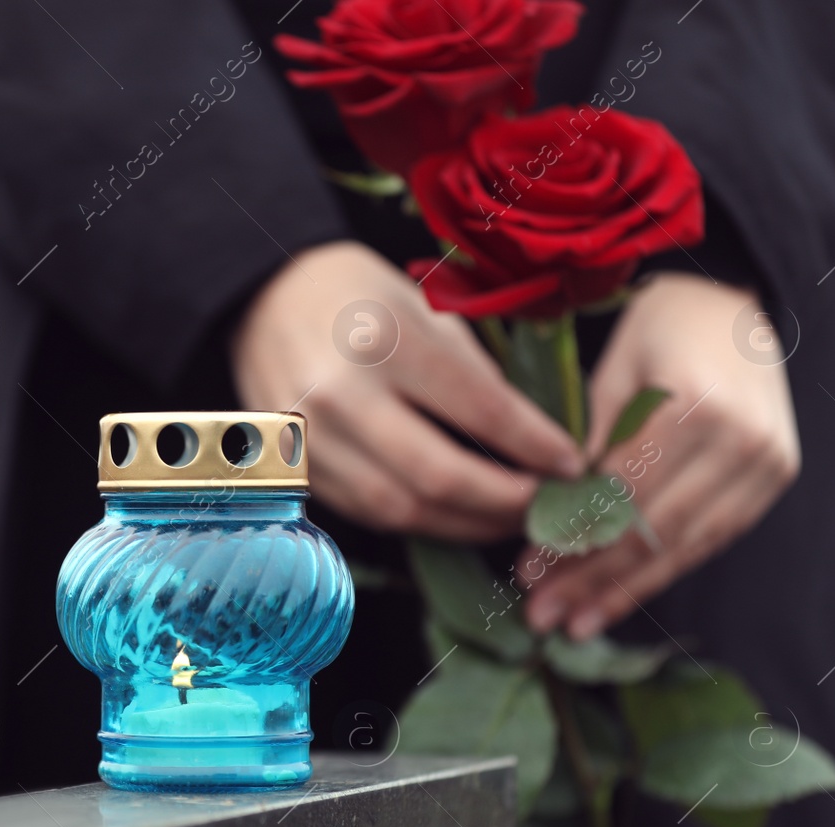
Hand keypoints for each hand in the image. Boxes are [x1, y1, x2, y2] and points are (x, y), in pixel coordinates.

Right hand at [232, 240, 583, 540]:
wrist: (261, 299)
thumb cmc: (352, 294)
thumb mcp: (422, 307)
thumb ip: (473, 372)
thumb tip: (529, 438)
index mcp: (383, 340)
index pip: (479, 410)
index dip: (535, 447)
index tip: (572, 465)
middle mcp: (340, 396)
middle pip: (440, 476)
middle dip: (505, 502)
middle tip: (545, 506)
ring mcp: (310, 440)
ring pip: (401, 509)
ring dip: (465, 524)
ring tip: (505, 518)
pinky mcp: (296, 470)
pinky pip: (368, 513)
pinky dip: (419, 520)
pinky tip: (452, 514)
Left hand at [523, 273, 800, 637]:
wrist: (737, 307)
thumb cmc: (661, 327)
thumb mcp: (612, 369)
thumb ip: (588, 441)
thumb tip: (549, 515)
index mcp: (696, 403)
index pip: (623, 491)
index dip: (573, 537)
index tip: (528, 570)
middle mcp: (741, 439)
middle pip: (654, 529)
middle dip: (593, 579)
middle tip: (542, 616)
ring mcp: (766, 463)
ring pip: (684, 546)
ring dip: (626, 591)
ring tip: (575, 624)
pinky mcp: (772, 480)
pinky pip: (711, 539)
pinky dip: (662, 572)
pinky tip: (620, 600)